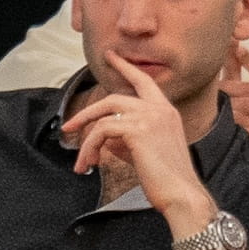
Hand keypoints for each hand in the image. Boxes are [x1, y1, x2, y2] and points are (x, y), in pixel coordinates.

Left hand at [66, 51, 237, 249]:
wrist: (181, 194)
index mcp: (166, 111)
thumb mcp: (143, 150)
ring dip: (86, 141)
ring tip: (82, 162)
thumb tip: (103, 135)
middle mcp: (161, 109)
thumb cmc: (164, 177)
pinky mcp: (138, 130)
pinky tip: (88, 165)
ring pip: (104, 117)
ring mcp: (151, 117)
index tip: (110, 55)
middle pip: (114, 98)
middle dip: (87, 112)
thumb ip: (125, 136)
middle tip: (68, 127)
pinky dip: (89, 148)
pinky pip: (101, 132)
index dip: (125, 67)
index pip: (144, 81)